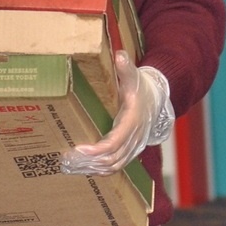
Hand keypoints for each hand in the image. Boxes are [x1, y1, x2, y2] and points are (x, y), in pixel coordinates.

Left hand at [61, 50, 174, 175]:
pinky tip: (88, 168)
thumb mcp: (134, 75)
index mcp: (132, 121)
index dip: (97, 149)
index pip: (115, 142)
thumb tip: (120, 56)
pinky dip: (103, 170)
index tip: (80, 149)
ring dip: (94, 168)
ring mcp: (134, 146)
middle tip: (69, 159)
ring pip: (114, 165)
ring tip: (73, 166)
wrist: (157, 97)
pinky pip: (117, 165)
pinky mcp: (131, 150)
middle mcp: (134, 138)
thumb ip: (126, 67)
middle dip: (90, 161)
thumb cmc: (141, 86)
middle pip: (112, 158)